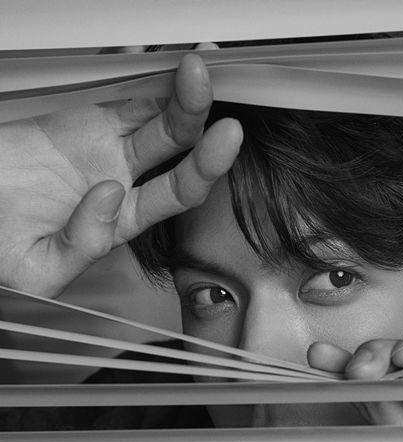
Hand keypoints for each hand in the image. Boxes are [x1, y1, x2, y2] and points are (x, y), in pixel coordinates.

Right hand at [0, 52, 241, 296]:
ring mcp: (102, 147)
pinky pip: (118, 93)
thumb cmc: (0, 249)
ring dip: (178, 90)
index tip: (227, 137)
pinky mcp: (78, 119)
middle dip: (198, 114)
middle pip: (175, 147)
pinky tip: (159, 59)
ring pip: (153, 115)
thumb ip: (81, 243)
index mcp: (121, 221)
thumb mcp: (39, 268)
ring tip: (195, 62)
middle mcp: (120, 181)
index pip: (176, 193)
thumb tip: (110, 194)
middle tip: (206, 81)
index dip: (205, 167)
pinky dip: (139, 75)